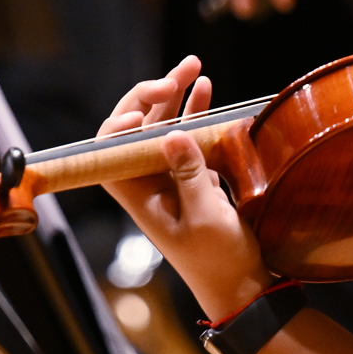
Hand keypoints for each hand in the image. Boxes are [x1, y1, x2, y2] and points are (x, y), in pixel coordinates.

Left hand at [99, 55, 271, 318]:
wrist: (244, 287)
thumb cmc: (218, 260)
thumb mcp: (205, 216)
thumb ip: (189, 174)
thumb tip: (172, 133)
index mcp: (136, 194)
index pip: (108, 150)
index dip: (119, 124)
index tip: (144, 112)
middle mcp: (148, 181)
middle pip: (136, 128)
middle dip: (152, 95)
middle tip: (178, 75)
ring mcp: (171, 176)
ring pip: (164, 126)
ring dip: (178, 95)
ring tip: (195, 66)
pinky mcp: (195, 176)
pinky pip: (189, 136)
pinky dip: (197, 112)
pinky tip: (207, 90)